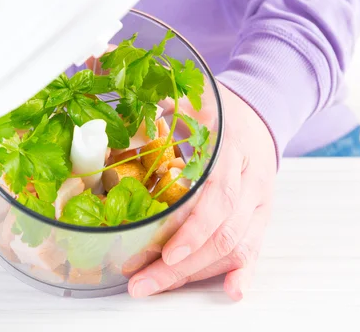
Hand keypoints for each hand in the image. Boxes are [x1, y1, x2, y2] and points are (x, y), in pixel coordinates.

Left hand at [128, 83, 276, 300]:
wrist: (261, 111)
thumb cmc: (219, 108)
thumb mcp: (192, 93)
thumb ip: (153, 92)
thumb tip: (98, 67)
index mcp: (232, 147)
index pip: (218, 196)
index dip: (193, 228)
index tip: (167, 252)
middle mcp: (250, 180)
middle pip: (223, 232)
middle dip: (181, 264)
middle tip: (141, 282)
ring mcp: (259, 202)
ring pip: (235, 247)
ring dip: (195, 274)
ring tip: (155, 286)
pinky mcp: (260, 216)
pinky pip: (255, 249)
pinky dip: (244, 272)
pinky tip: (231, 291)